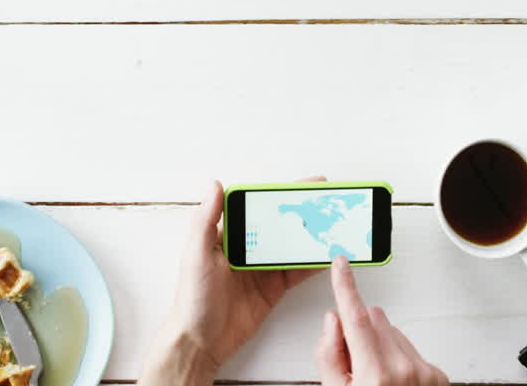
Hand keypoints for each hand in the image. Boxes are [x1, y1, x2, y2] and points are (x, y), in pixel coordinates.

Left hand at [139, 179, 323, 385]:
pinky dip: (313, 262)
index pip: (258, 206)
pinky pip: (297, 270)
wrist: (201, 342)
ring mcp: (262, 268)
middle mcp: (247, 247)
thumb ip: (205, 220)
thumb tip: (214, 184)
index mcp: (228, 234)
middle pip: (280, 223)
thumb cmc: (192, 299)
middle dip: (303, 211)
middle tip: (328, 200)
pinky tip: (328, 254)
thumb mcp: (196, 254)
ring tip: (334, 224)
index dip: (280, 193)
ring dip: (312, 235)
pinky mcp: (273, 287)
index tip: (303, 185)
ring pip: (292, 245)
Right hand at [315, 257, 447, 385]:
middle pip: (374, 320)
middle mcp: (403, 370)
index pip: (356, 318)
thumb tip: (333, 322)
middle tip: (353, 361)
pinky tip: (393, 382)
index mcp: (375, 376)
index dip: (346, 287)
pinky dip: (400, 359)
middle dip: (360, 330)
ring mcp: (424, 373)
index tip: (341, 265)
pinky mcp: (436, 375)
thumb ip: (329, 356)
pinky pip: (411, 349)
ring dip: (381, 346)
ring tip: (376, 378)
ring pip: (393, 332)